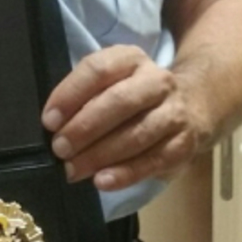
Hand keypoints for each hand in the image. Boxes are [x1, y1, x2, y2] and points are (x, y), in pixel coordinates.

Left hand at [41, 45, 211, 190]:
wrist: (192, 105)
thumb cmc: (131, 97)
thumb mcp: (109, 83)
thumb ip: (82, 98)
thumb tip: (52, 125)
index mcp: (131, 60)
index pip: (98, 70)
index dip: (71, 95)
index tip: (49, 121)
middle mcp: (157, 81)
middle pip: (119, 101)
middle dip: (84, 128)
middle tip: (59, 148)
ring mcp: (174, 112)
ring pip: (137, 133)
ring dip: (100, 154)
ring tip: (73, 169)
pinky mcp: (184, 144)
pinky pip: (154, 160)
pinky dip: (126, 173)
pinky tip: (102, 181)